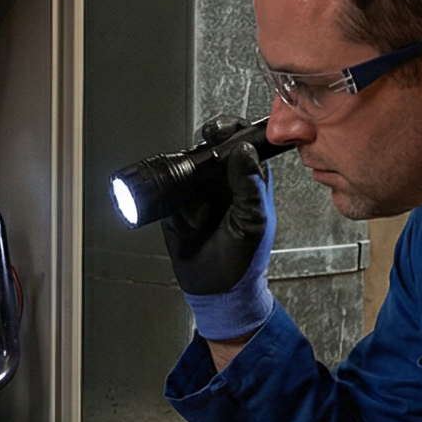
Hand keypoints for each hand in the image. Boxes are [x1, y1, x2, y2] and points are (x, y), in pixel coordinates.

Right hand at [161, 121, 276, 342]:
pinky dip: (168, 194)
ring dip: (185, 176)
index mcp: (250, 180)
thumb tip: (243, 150)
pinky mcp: (177, 205)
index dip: (233, 130)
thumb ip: (249, 185)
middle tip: (202, 151)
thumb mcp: (253, 222)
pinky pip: (168, 189)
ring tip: (197, 206)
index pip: (243, 142)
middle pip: (211, 147)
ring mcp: (199, 191)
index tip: (221, 132)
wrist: (217, 290)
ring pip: (187, 165)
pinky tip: (182, 213)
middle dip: (204, 146)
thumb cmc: (244, 260)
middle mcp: (224, 181)